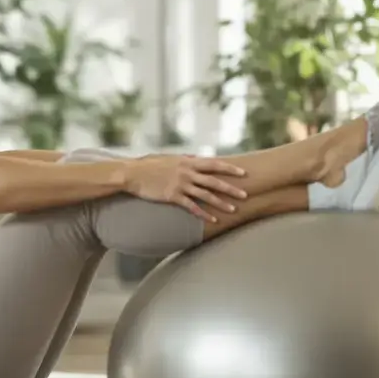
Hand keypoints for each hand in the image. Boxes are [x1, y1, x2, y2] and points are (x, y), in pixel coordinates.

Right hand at [121, 155, 247, 221]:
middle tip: (245, 194)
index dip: (229, 169)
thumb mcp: (169, 157)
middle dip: (231, 188)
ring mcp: (180, 184)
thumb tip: (196, 157)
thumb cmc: (149, 164)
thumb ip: (185, 158)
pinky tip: (213, 220)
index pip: (213, 164)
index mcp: (187, 161)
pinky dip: (204, 214)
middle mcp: (187, 172)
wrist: (132, 174)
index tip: (243, 173)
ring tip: (234, 210)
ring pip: (206, 195)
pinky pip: (192, 206)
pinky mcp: (172, 196)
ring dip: (221, 203)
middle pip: (214, 181)